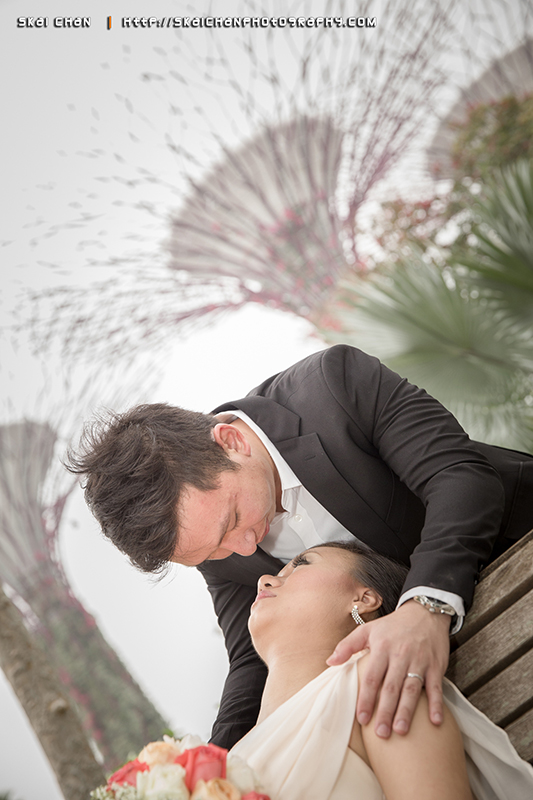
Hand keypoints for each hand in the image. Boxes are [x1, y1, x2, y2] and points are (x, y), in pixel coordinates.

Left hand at [326, 600, 450, 737]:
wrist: (425, 612)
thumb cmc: (393, 625)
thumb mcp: (368, 629)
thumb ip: (348, 645)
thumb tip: (330, 662)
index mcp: (382, 648)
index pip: (372, 677)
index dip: (366, 698)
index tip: (361, 718)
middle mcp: (400, 655)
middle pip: (391, 687)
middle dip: (385, 711)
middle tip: (381, 733)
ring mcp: (419, 661)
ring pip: (412, 689)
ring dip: (407, 711)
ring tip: (400, 730)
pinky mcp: (436, 665)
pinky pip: (436, 687)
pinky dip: (436, 704)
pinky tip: (435, 721)